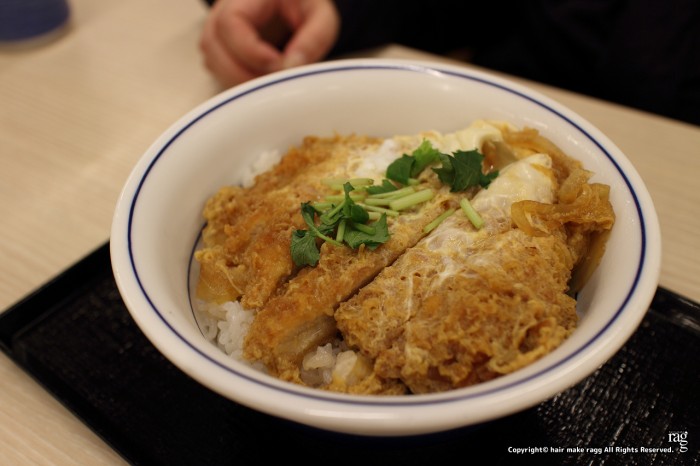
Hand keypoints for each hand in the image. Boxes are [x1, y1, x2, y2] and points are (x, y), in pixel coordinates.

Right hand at [199, 0, 339, 86]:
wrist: (294, 8)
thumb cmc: (305, 7)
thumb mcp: (320, 17)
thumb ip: (313, 39)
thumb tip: (293, 66)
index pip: (230, 22)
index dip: (250, 49)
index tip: (277, 64)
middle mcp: (222, 10)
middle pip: (213, 46)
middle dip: (244, 73)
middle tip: (277, 82)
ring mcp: (217, 32)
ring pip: (213, 62)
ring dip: (241, 81)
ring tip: (273, 85)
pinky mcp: (220, 52)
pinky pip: (219, 72)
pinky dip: (239, 85)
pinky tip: (263, 86)